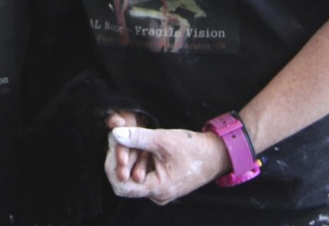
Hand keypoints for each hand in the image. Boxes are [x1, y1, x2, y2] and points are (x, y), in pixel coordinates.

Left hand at [104, 125, 229, 205]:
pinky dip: (138, 159)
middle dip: (121, 157)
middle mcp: (157, 194)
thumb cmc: (194, 149)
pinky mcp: (161, 182)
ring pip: (132, 175)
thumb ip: (137, 137)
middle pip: (125, 180)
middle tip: (121, 137)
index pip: (121, 186)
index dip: (112, 166)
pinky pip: (142, 173)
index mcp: (158, 189)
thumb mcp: (163, 139)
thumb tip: (115, 133)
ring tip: (134, 139)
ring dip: (129, 156)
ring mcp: (159, 189)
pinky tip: (142, 146)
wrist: (216, 154)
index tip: (114, 146)